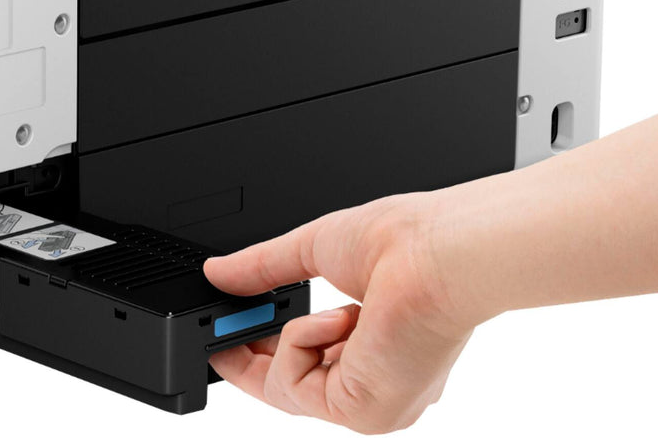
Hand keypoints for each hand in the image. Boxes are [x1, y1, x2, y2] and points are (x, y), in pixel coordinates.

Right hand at [204, 194, 473, 433]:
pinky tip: (339, 319)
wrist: (438, 253)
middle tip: (220, 335)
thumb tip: (219, 271)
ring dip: (293, 337)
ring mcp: (373, 404)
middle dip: (254, 358)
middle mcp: (378, 383)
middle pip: (291, 389)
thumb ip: (263, 267)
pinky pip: (295, 386)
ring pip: (287, 389)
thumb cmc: (405, 244)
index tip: (229, 341)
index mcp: (376, 348)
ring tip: (335, 308)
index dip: (263, 355)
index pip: (309, 368)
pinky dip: (302, 343)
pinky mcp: (364, 413)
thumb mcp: (314, 251)